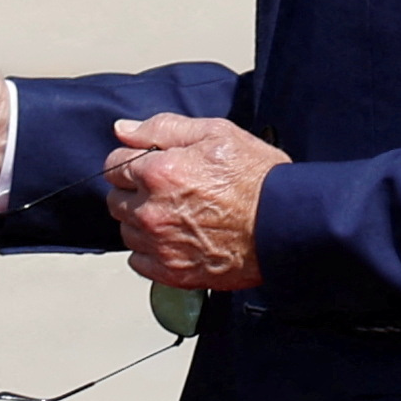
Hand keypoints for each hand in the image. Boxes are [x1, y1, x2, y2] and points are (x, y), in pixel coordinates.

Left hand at [103, 114, 288, 289]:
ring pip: (127, 231)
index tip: (152, 167)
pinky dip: (150, 251)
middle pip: (116, 200)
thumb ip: (162, 128)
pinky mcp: (172, 272)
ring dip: (142, 222)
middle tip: (168, 191)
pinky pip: (138, 261)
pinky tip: (175, 240)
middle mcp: (151, 211)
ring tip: (177, 216)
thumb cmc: (259, 178)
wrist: (288, 225)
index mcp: (158, 172)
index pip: (113, 166)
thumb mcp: (216, 133)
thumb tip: (122, 130)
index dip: (132, 163)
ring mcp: (160, 245)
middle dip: (135, 192)